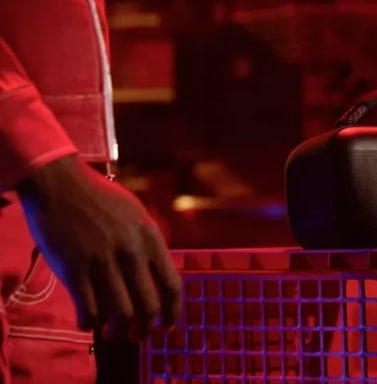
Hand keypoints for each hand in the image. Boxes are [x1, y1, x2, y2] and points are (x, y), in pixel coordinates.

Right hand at [17, 155, 181, 340]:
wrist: (61, 184)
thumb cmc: (100, 198)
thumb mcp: (136, 214)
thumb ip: (148, 243)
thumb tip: (156, 274)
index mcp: (150, 237)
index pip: (172, 284)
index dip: (172, 312)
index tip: (166, 326)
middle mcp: (131, 251)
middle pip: (149, 306)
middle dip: (144, 329)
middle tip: (136, 335)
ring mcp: (102, 261)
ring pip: (120, 314)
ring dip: (117, 331)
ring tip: (111, 332)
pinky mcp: (74, 269)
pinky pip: (88, 310)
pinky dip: (89, 323)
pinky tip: (87, 321)